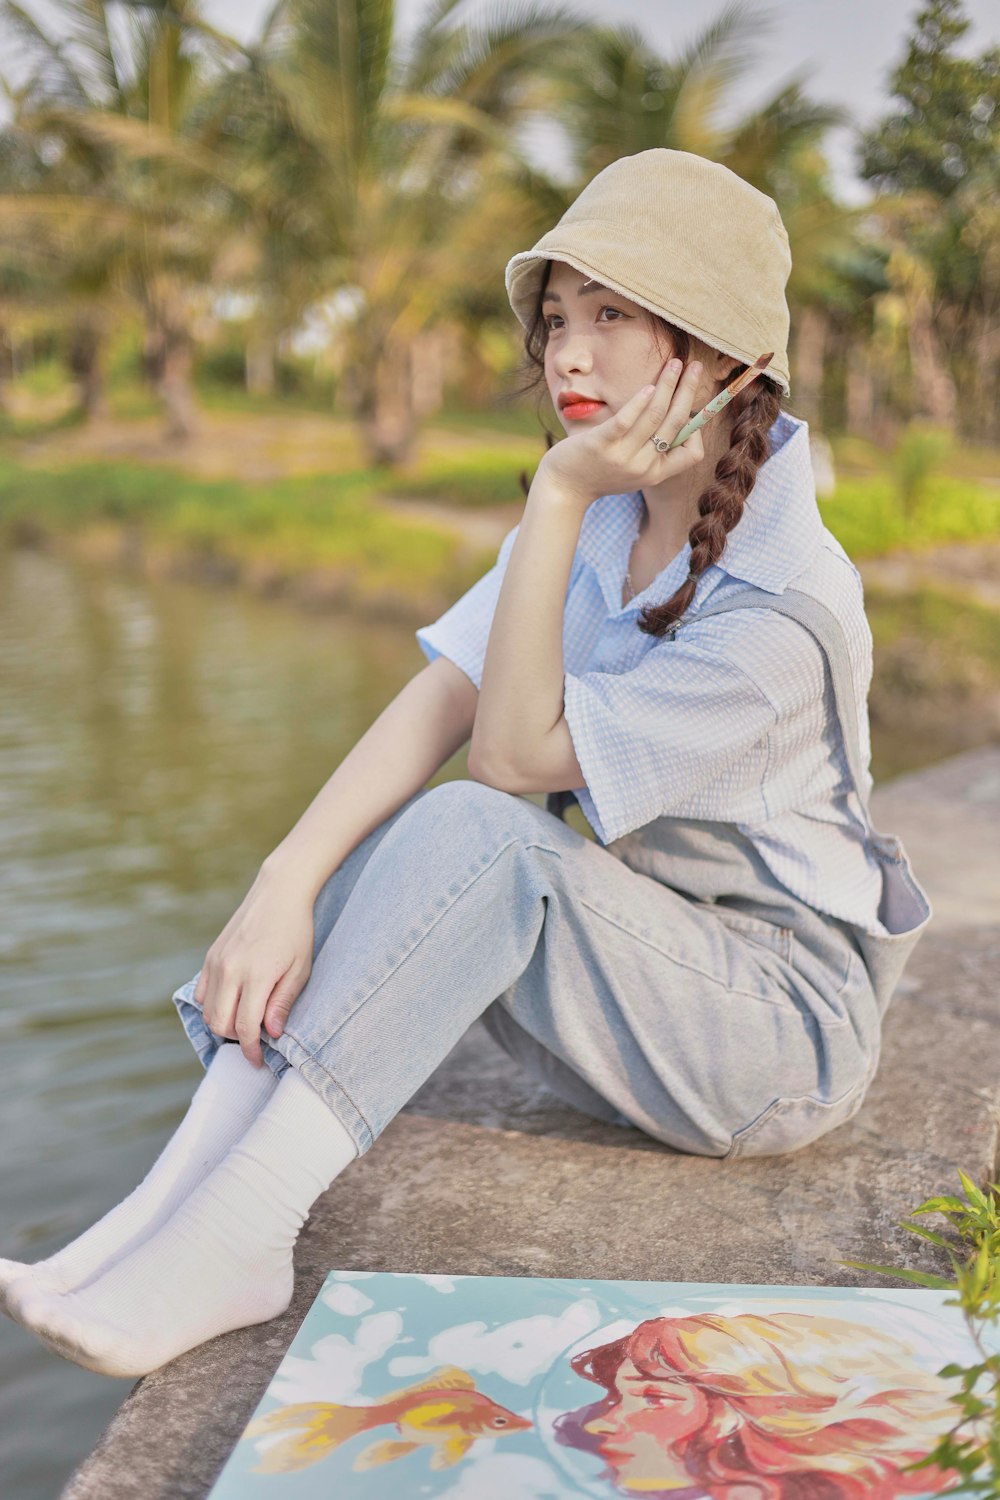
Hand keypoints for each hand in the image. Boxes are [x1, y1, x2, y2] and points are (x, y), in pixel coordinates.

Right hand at [194, 864, 316, 1066]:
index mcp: (255, 975)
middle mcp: (230, 970)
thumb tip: (271, 1033)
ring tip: (245, 1022)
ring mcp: (216, 962)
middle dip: (236, 1040)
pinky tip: (231, 1004)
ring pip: (207, 1011)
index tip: (258, 1061)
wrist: (278, 892)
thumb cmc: (296, 931)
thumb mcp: (300, 969)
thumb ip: (283, 1002)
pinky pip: (201, 993)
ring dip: (223, 1024)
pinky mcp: (210, 956)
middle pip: (220, 1024)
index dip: (250, 1050)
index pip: (244, 1027)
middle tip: (254, 1041)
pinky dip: (212, 1006)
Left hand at [539, 357, 705, 506]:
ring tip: (675, 363)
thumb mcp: (632, 470)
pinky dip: (639, 401)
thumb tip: (673, 417)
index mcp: (655, 473)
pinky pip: (626, 419)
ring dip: (669, 384)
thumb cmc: (600, 473)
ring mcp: (622, 456)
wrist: (564, 489)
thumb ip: (651, 451)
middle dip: (689, 390)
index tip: (688, 411)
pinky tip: (649, 385)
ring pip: (655, 415)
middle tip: (696, 366)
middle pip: (677, 423)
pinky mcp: (601, 444)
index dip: (696, 431)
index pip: (692, 454)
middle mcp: (643, 466)